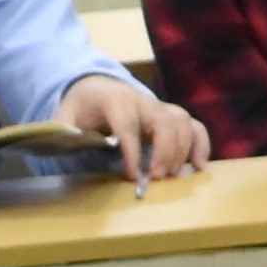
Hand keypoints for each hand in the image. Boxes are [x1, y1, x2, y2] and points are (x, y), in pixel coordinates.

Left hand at [59, 70, 213, 183]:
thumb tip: (67, 144)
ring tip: (171, 176)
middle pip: (163, 120)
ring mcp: (160, 107)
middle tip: (155, 178)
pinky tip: (199, 167)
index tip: (132, 175)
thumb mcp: (66, 114)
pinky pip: (194, 126)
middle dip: (163, 151)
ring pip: (182, 121)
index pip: (128, 123)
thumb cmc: (83, 107)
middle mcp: (143, 101)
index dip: (132, 149)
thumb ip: (65, 130)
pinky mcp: (171, 117)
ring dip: (181, 150)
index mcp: (116, 99)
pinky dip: (201, 145)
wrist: (98, 88)